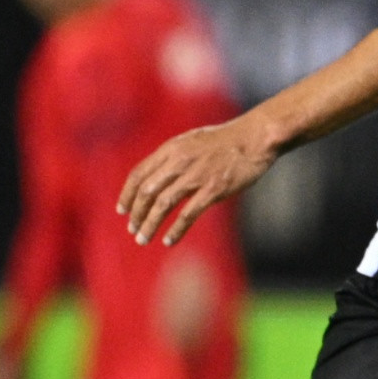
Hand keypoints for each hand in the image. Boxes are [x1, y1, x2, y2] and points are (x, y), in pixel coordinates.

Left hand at [119, 117, 275, 246]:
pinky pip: (188, 214)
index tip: (122, 210)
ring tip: (143, 239)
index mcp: (171, 149)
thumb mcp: (192, 141)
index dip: (127, 194)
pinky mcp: (213, 189)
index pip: (138, 174)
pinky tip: (169, 240)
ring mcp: (196, 176)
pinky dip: (176, 230)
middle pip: (147, 192)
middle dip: (136, 214)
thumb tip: (160, 175)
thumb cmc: (227, 140)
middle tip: (133, 230)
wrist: (255, 137)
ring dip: (149, 225)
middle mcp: (179, 162)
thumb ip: (174, 157)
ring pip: (163, 205)